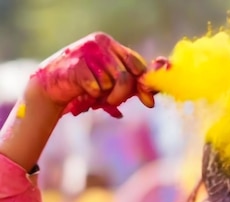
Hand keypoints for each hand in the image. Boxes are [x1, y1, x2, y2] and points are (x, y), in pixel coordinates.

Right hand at [29, 32, 154, 117]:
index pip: (137, 65)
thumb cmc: (85, 85)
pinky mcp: (77, 64)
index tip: (147, 102)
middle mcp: (101, 43)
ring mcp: (88, 52)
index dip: (143, 85)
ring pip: (112, 83)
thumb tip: (150, 101)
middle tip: (111, 101)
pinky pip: (96, 87)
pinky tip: (82, 90)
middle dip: (122, 95)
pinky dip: (92, 94)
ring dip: (106, 96)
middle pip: (127, 77)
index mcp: (111, 45)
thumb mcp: (111, 82)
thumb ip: (131, 86)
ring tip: (94, 94)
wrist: (51, 85)